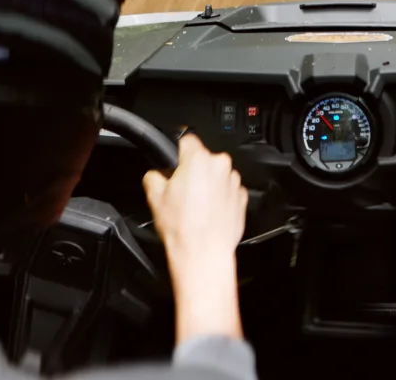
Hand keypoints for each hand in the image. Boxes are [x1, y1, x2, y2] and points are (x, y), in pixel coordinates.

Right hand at [143, 133, 247, 341]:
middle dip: (192, 172)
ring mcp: (234, 182)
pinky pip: (227, 191)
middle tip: (180, 192)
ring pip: (216, 176)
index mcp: (199, 160)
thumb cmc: (183, 228)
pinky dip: (219, 199)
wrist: (204, 255)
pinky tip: (207, 214)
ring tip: (195, 207)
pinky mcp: (242, 198)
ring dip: (207, 185)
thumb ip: (153, 176)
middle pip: (203, 160)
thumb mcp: (154, 197)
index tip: (174, 161)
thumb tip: (156, 175)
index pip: (187, 139)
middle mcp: (221, 166)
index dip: (177, 151)